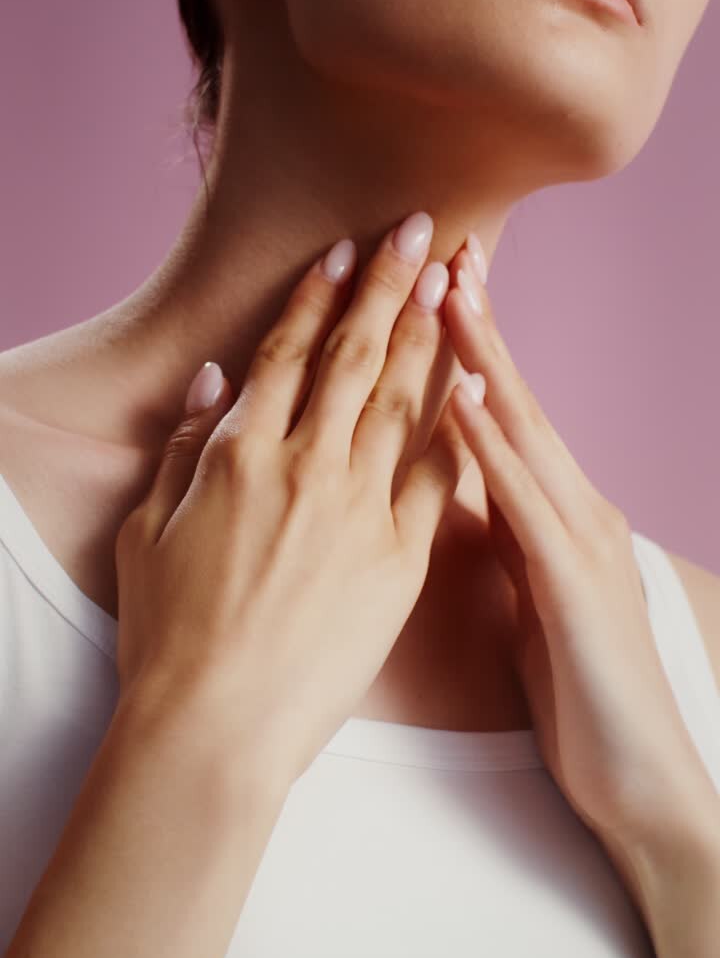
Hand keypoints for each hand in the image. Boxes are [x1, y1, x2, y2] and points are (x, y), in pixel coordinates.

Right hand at [114, 212, 474, 795]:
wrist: (213, 727)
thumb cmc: (167, 636)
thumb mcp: (147, 531)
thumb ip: (181, 447)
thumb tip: (212, 379)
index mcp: (239, 454)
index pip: (289, 354)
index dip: (318, 297)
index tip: (344, 253)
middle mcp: (304, 467)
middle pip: (355, 356)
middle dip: (388, 285)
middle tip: (420, 231)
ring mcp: (357, 510)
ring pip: (402, 400)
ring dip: (429, 333)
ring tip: (454, 283)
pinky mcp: (399, 560)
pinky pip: (437, 479)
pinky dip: (458, 428)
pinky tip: (478, 387)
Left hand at [441, 241, 711, 855]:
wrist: (640, 778)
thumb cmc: (578, 691)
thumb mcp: (529, 597)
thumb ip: (498, 536)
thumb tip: (447, 487)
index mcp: (554, 514)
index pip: (503, 413)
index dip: (470, 346)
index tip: (433, 283)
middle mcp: (574, 509)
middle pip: (514, 400)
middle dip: (476, 324)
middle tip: (442, 248)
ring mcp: (580, 540)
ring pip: (523, 433)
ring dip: (482, 358)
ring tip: (445, 291)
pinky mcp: (575, 585)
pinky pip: (525, 502)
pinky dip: (490, 446)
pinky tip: (460, 402)